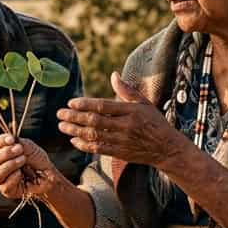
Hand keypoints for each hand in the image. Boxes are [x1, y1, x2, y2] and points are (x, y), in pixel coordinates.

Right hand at [0, 134, 58, 199]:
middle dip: (5, 153)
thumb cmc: (36, 160)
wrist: (47, 174)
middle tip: (20, 150)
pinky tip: (21, 174)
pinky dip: (14, 178)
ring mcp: (1, 179)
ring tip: (23, 160)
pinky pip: (5, 186)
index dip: (0, 141)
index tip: (11, 139)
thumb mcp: (30, 147)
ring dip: (10, 165)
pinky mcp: (7, 191)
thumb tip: (12, 141)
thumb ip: (20, 143)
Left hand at [56, 72, 182, 168]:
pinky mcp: (120, 153)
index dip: (85, 104)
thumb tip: (113, 75)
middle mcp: (126, 126)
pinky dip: (84, 145)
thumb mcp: (144, 103)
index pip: (103, 106)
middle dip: (74, 118)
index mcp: (131, 111)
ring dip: (75, 131)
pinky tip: (73, 140)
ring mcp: (122, 141)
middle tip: (60, 114)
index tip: (71, 103)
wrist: (167, 148)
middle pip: (95, 121)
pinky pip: (99, 149)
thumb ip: (127, 90)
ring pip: (94, 136)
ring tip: (62, 126)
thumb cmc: (155, 122)